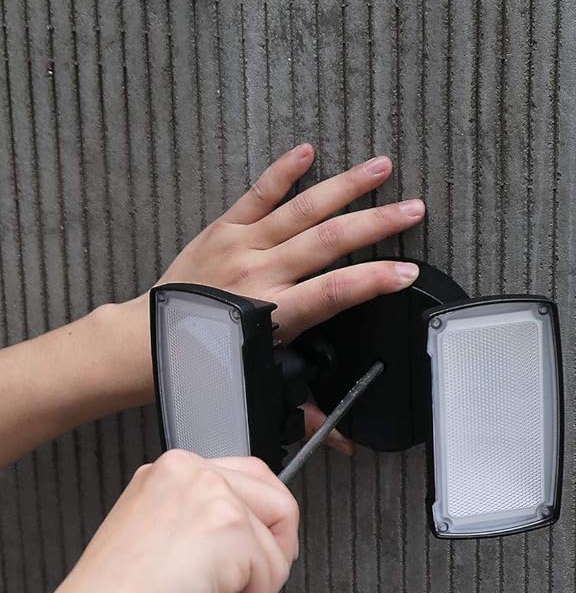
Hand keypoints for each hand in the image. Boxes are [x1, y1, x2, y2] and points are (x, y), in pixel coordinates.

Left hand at [0, 144, 422, 463]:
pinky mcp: (223, 228)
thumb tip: (338, 441)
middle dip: (378, 223)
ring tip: (380, 168)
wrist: (145, 340)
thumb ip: (303, 405)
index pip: (336, 291)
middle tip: (413, 208)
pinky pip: (258, 193)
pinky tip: (308, 152)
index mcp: (273, 312)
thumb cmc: (204, 359)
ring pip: (303, 209)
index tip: (407, 271)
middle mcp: (262, 273)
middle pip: (330, 241)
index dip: (376, 280)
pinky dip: (283, 171)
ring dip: (345, 188)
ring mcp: (242, 245)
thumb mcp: (257, 379)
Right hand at [0, 451, 298, 592]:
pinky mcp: (230, 526)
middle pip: (277, 502)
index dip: (258, 525)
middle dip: (265, 551)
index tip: (244, 554)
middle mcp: (193, 470)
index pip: (251, 477)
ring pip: (277, 543)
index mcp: (173, 469)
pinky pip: (272, 574)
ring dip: (250, 583)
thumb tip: (253, 525)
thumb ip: (204, 513)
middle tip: (228, 583)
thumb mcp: (163, 532)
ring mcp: (213, 494)